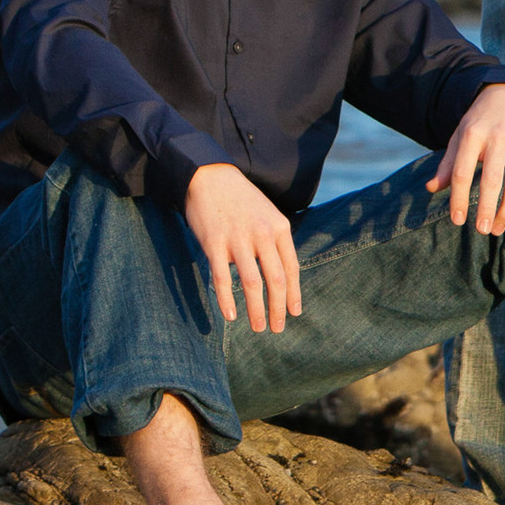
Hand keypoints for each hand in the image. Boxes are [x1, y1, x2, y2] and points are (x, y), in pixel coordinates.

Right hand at [183, 164, 300, 334]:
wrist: (210, 176)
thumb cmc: (241, 200)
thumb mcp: (267, 214)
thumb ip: (275, 241)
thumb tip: (280, 275)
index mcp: (279, 227)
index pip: (291, 268)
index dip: (294, 293)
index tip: (294, 313)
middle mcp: (262, 234)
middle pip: (276, 279)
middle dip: (278, 308)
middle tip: (277, 328)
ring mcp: (237, 239)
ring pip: (251, 283)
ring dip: (257, 309)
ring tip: (258, 327)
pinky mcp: (214, 243)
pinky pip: (221, 278)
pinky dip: (226, 299)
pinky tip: (230, 316)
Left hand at [426, 82, 504, 234]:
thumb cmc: (482, 120)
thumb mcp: (460, 134)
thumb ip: (448, 163)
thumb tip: (431, 189)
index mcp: (472, 135)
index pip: (463, 172)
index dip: (459, 199)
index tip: (457, 220)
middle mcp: (497, 139)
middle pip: (492, 180)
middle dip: (487, 209)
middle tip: (482, 230)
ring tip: (497, 229)